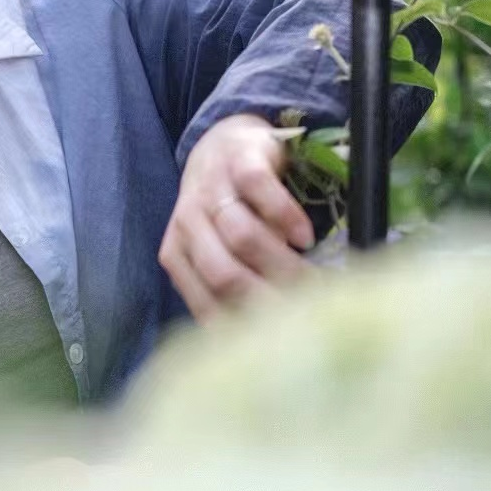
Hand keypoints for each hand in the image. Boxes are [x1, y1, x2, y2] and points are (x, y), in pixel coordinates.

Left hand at [158, 114, 314, 323]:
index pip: (207, 304)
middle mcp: (188, 221)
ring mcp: (213, 188)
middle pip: (224, 274)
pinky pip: (259, 190)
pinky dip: (284, 217)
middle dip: (269, 297)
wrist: (227, 142)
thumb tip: (260, 348)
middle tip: (306, 312)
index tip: (281, 343)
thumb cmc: (230, 209)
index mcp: (180, 252)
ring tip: (310, 271)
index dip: (246, 327)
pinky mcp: (240, 157)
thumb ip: (228, 289)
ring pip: (240, 235)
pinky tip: (304, 236)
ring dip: (279, 259)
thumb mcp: (219, 249)